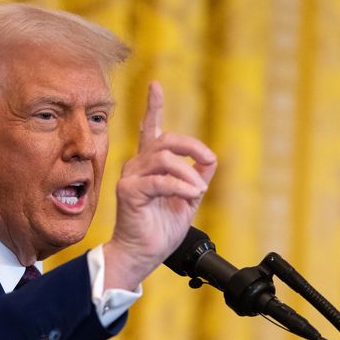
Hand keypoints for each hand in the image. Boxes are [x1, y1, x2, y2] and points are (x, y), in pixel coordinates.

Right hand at [103, 81, 216, 290]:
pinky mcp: (129, 192)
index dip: (153, 107)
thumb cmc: (159, 231)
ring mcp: (131, 178)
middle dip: (192, 146)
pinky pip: (160, 181)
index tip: (155, 85)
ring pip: (164, 159)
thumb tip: (210, 160)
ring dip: (189, 174)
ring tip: (197, 191)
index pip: (151, 130)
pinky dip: (180, 187)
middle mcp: (137, 167)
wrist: (142, 254)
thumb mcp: (187, 200)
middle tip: (207, 160)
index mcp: (149, 166)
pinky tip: (190, 197)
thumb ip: (197, 178)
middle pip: (166, 140)